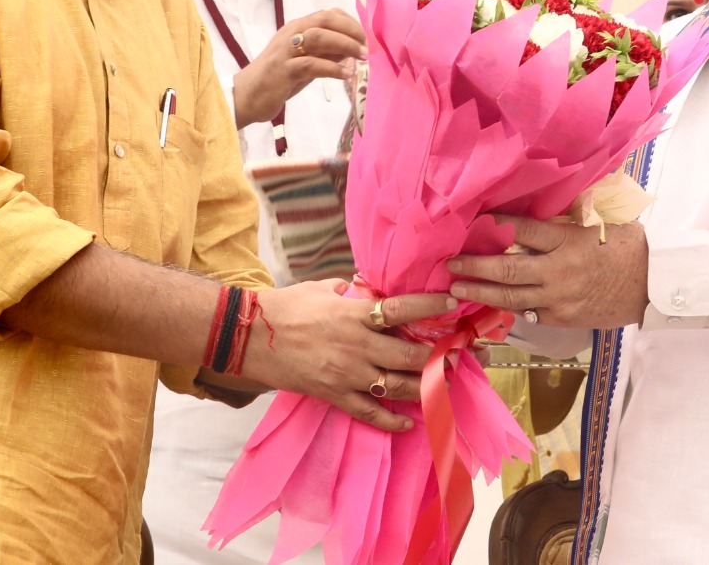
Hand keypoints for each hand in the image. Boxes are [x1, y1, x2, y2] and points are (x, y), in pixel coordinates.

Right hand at [231, 8, 365, 127]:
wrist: (247, 97)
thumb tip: (352, 51)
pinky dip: (331, 68)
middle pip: (324, 20)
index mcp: (296, 28)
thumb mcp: (306, 63)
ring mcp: (285, 51)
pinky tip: (345, 75)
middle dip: (350, 30)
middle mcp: (290, 34)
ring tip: (360, 57)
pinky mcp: (282, 70)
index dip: (350, 22)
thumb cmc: (278, 79)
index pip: (327, 14)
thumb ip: (326, 55)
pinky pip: (310, 64)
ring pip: (318, 37)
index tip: (365, 37)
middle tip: (365, 46)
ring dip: (344, 45)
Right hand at [239, 280, 454, 432]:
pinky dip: (391, 420)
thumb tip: (364, 287)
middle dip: (438, 357)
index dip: (430, 306)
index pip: (401, 309)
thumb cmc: (284, 307)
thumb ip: (349, 290)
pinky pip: (369, 412)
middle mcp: (356, 345)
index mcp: (354, 313)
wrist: (250, 337)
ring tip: (443, 385)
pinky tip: (407, 422)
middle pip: (408, 355)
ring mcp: (347, 374)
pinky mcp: (334, 395)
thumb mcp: (320, 288)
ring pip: (396, 386)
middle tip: (458, 355)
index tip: (451, 303)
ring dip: (424, 387)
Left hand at [447, 216, 649, 328]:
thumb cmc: (629, 245)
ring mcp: (560, 298)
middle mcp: (559, 271)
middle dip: (474, 267)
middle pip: (506, 270)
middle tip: (451, 264)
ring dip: (480, 293)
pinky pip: (529, 313)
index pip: (523, 230)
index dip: (497, 224)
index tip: (476, 220)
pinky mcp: (564, 318)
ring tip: (457, 290)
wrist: (655, 283)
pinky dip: (509, 308)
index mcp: (568, 240)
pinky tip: (490, 306)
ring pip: (511, 298)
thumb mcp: (598, 224)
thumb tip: (534, 214)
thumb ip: (565, 221)